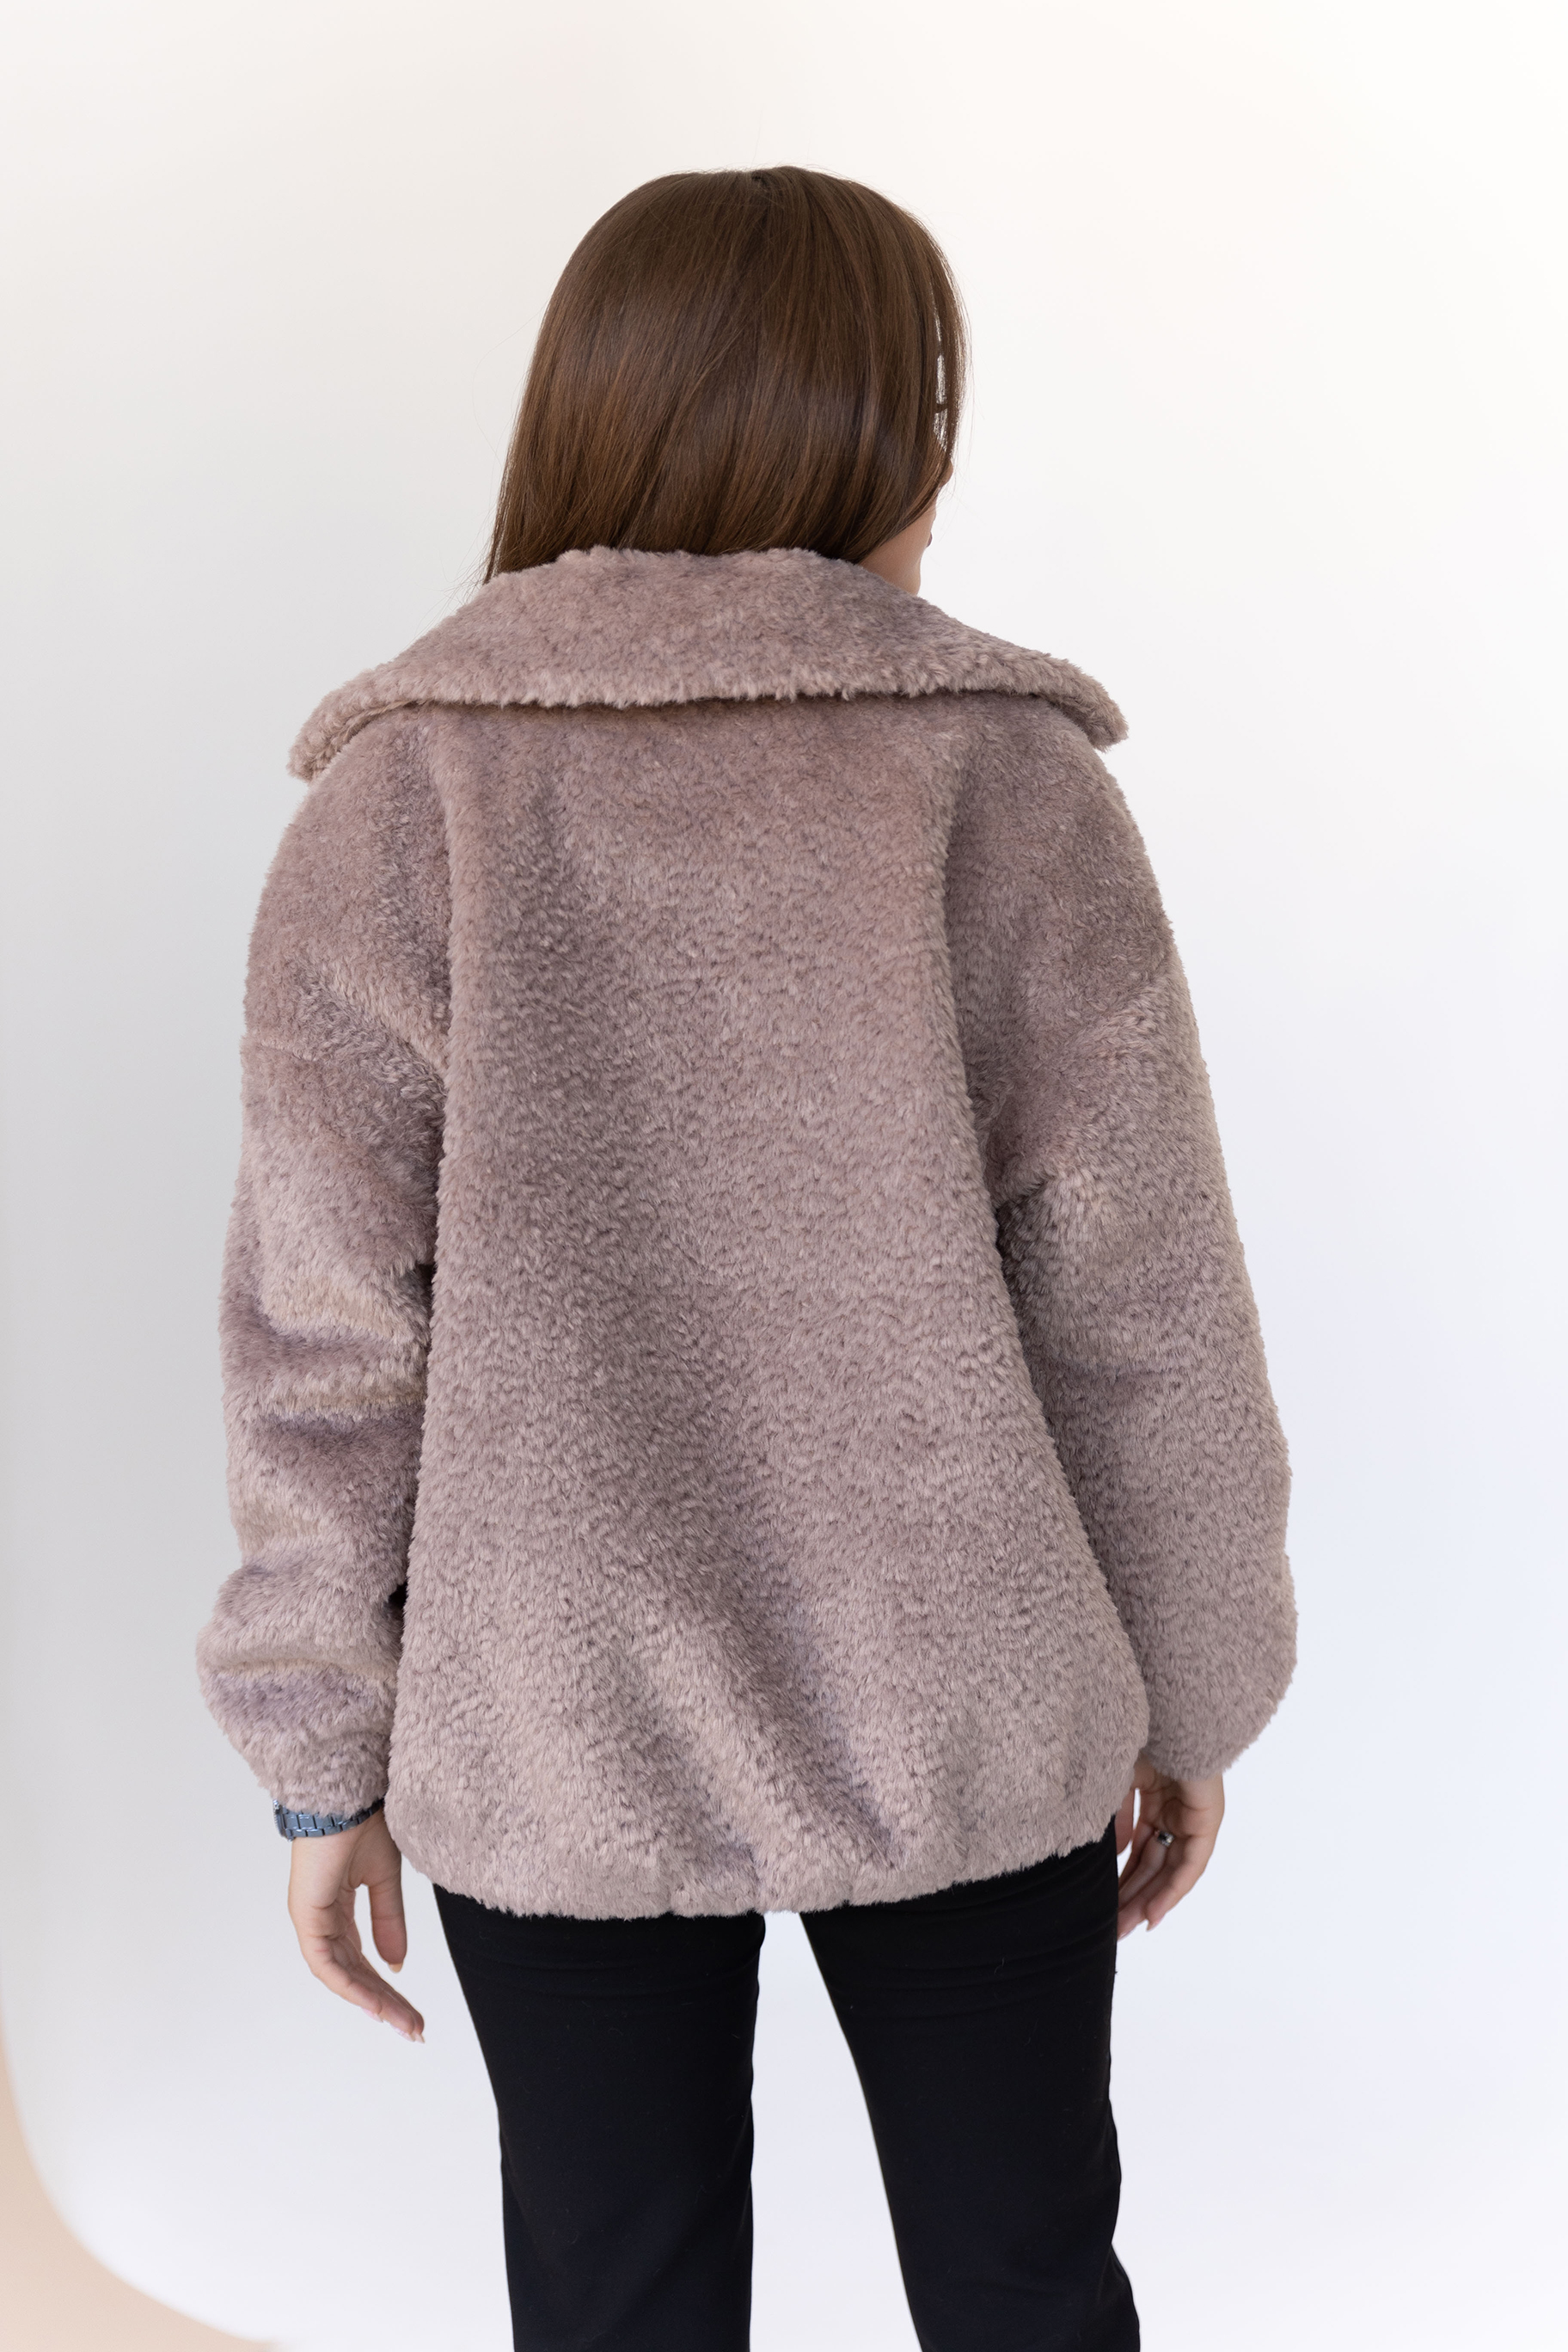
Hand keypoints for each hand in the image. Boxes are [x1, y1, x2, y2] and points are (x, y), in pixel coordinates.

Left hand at [287, 1809, 425, 2040]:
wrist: (347, 1793)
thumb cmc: (362, 1822)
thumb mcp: (386, 1878)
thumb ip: (389, 1920)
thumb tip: (396, 1963)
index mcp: (336, 1908)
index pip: (361, 1959)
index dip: (386, 1987)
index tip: (411, 2011)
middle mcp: (321, 1918)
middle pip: (354, 1973)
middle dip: (385, 2003)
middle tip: (413, 2029)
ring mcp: (311, 1919)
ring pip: (341, 1975)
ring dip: (373, 2001)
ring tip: (403, 2023)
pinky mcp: (307, 1916)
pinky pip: (327, 1964)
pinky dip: (350, 1986)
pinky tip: (374, 2003)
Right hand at [1114, 1751, 1223, 1938]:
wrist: (1168, 1712)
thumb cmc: (1142, 1735)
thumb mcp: (1119, 1782)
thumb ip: (1118, 1819)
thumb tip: (1112, 1856)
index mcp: (1154, 1799)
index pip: (1138, 1849)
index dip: (1122, 1877)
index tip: (1104, 1905)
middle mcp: (1176, 1813)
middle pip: (1153, 1865)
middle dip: (1132, 1897)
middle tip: (1113, 1928)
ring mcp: (1193, 1819)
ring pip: (1170, 1871)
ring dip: (1149, 1901)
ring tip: (1128, 1929)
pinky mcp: (1207, 1823)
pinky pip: (1190, 1865)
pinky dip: (1172, 1891)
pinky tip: (1153, 1913)